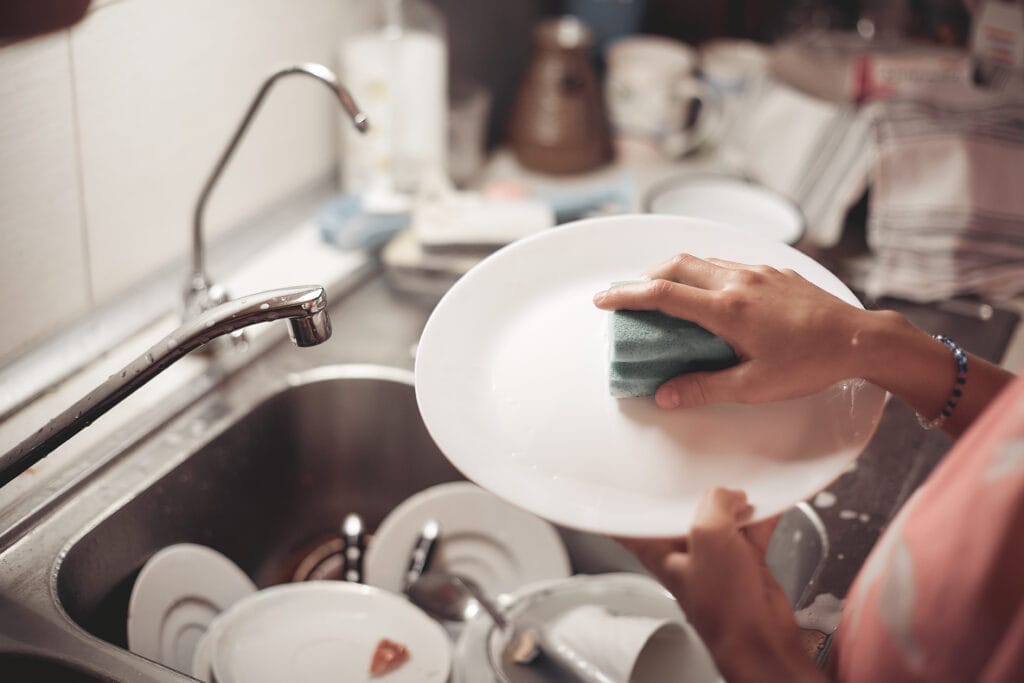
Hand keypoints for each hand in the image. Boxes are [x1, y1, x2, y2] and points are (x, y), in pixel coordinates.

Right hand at [593, 254, 876, 408]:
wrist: (859, 339)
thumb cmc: (808, 364)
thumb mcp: (753, 387)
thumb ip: (703, 388)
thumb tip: (664, 396)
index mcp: (726, 309)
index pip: (662, 294)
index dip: (625, 295)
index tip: (602, 299)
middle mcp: (737, 282)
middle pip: (677, 265)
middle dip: (645, 275)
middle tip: (631, 295)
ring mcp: (758, 273)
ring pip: (703, 260)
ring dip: (676, 272)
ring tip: (668, 295)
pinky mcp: (775, 273)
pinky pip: (729, 264)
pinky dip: (706, 273)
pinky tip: (714, 295)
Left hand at [621, 488, 825, 682]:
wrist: (761, 637)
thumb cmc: (723, 606)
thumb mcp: (709, 536)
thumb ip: (715, 504)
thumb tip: (730, 495)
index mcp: (659, 550)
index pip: (632, 525)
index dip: (631, 503)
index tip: (627, 485)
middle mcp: (683, 553)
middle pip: (684, 513)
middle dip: (700, 495)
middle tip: (712, 483)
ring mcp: (713, 559)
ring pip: (720, 520)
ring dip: (735, 506)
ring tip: (744, 497)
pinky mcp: (742, 564)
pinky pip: (749, 531)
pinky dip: (759, 519)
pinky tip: (768, 506)